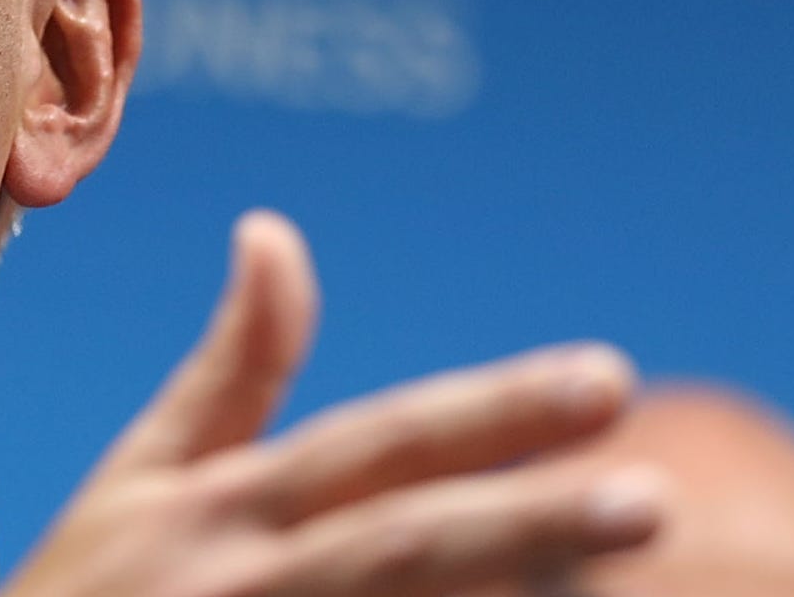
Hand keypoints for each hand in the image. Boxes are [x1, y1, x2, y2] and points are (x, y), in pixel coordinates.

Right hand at [4, 211, 665, 596]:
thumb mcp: (142, 482)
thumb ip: (230, 372)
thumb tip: (277, 232)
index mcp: (224, 509)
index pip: (374, 447)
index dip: (489, 413)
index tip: (610, 378)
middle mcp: (244, 583)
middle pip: (400, 548)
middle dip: (525, 522)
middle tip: (652, 499)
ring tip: (632, 578)